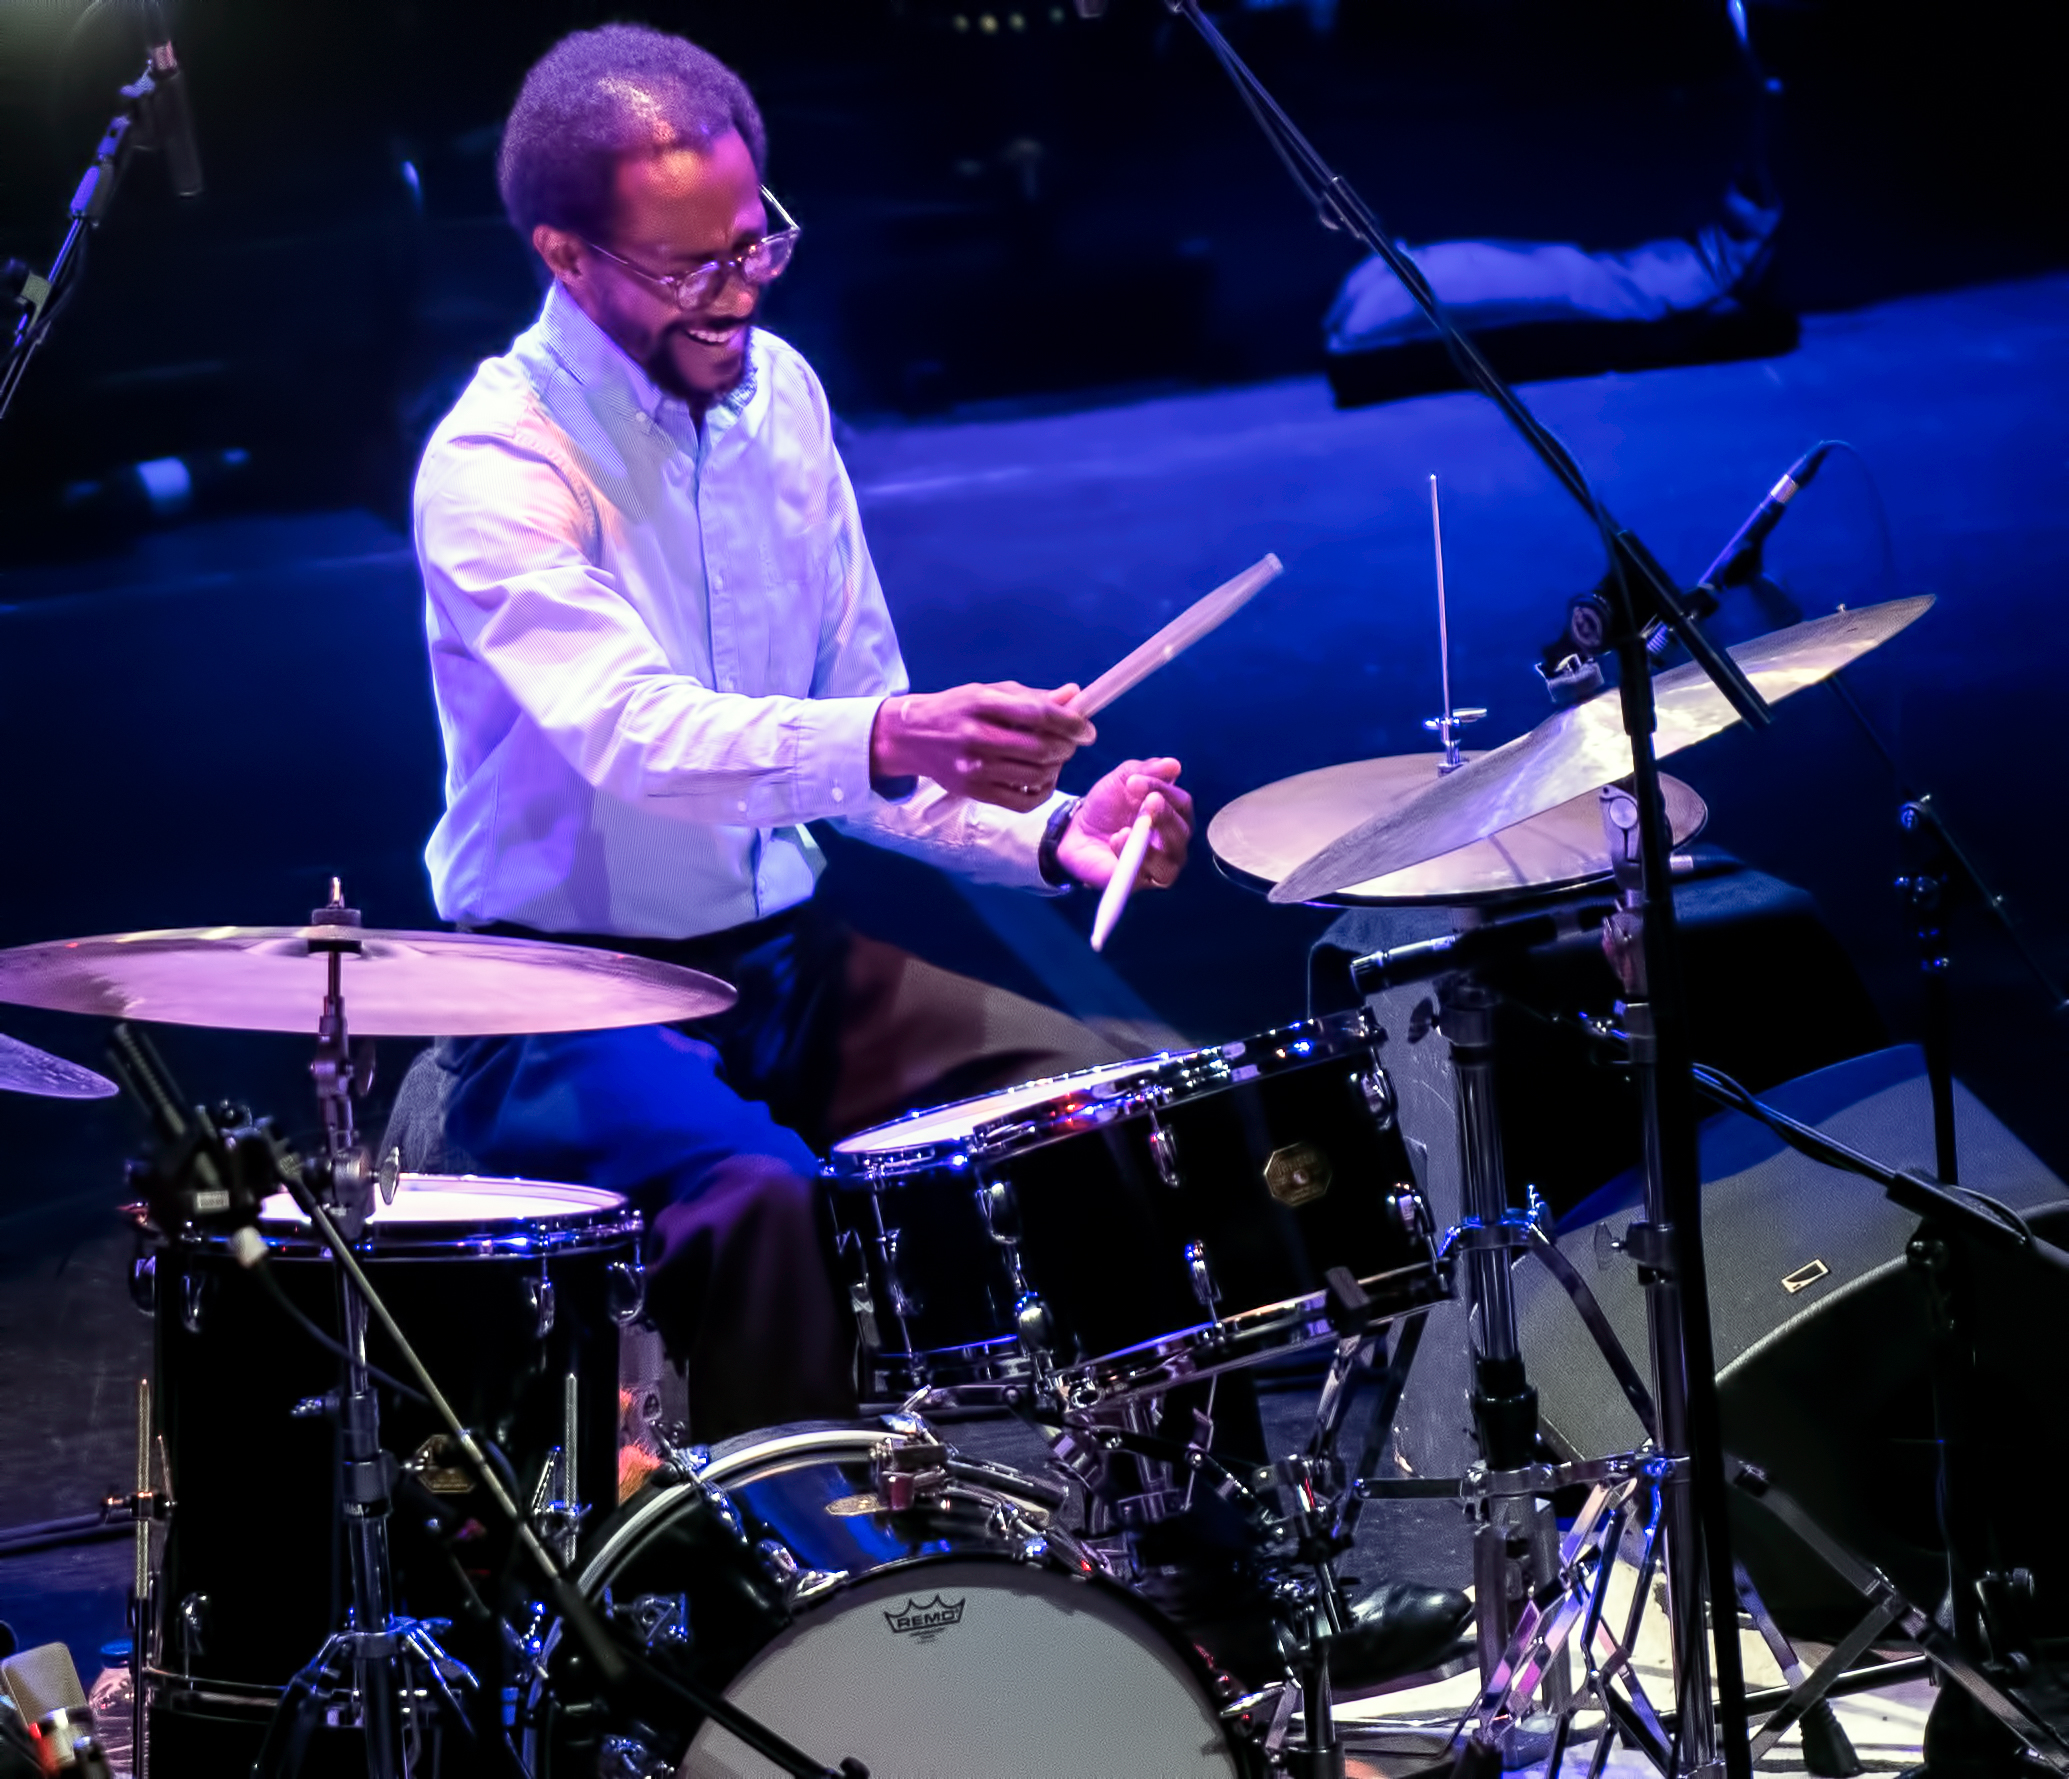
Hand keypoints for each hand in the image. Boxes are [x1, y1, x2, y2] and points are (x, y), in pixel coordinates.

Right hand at [871, 682, 1094, 812]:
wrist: (911, 737)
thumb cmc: (956, 709)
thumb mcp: (989, 692)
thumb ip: (1032, 697)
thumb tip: (1075, 695)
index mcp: (982, 703)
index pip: (1038, 715)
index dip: (1071, 723)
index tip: (1087, 730)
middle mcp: (978, 736)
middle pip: (1041, 749)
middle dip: (1067, 747)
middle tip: (1070, 743)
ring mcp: (975, 768)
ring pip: (1036, 776)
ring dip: (1056, 768)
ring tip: (1054, 758)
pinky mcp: (974, 792)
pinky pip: (1022, 801)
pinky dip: (1042, 792)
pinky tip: (1041, 779)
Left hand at [1056, 757, 1192, 890]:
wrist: (1076, 831)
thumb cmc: (1106, 806)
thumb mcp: (1122, 780)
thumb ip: (1146, 770)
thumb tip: (1174, 765)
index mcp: (1174, 814)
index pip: (1181, 803)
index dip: (1163, 789)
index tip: (1134, 781)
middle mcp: (1174, 841)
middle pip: (1182, 831)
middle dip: (1164, 815)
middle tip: (1147, 801)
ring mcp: (1161, 865)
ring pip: (1170, 857)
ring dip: (1150, 839)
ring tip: (1126, 827)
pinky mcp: (1142, 882)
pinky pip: (1145, 874)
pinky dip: (1133, 857)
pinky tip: (1116, 840)